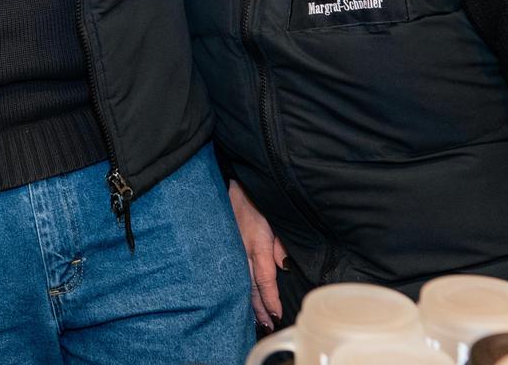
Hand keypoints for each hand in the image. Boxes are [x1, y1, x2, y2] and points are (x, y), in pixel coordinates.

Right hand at [229, 179, 287, 328]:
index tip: (277, 314)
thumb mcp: (275, 219)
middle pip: (250, 288)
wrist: (230, 182)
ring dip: (247, 302)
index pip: (265, 281)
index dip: (271, 300)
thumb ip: (279, 243)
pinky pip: (230, 272)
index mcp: (257, 245)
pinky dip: (235, 288)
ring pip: (239, 283)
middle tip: (267, 324)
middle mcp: (242, 251)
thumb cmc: (256, 199)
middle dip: (259, 308)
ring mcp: (230, 250)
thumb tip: (282, 266)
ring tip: (255, 318)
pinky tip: (237, 297)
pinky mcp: (224, 247)